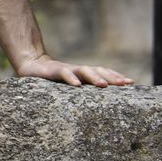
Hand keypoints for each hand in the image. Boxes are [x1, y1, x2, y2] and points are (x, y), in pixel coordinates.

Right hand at [14, 52, 131, 87]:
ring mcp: (66, 69)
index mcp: (83, 74)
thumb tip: (102, 95)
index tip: (130, 82)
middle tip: (124, 84)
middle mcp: (77, 70)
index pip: (103, 73)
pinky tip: (77, 86)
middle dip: (112, 77)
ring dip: (94, 77)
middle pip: (98, 70)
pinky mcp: (53, 70)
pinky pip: (64, 73)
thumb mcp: (70, 84)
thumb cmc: (52, 78)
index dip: (116, 76)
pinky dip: (71, 79)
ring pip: (83, 70)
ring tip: (103, 85)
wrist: (30, 64)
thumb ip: (83, 88)